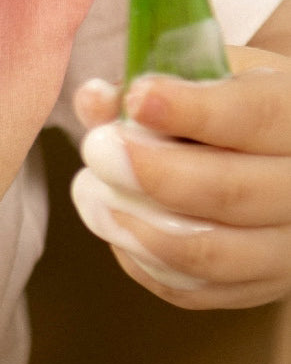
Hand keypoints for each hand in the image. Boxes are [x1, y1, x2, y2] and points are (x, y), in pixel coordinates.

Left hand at [72, 44, 290, 307]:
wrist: (271, 152)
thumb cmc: (226, 101)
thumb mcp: (203, 74)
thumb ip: (145, 82)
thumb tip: (94, 100)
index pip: (252, 117)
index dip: (191, 111)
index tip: (137, 100)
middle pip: (231, 193)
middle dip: (151, 173)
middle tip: (98, 150)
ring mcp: (287, 247)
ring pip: (211, 253)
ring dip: (137, 225)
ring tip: (93, 191)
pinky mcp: (258, 286)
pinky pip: (192, 289)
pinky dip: (142, 259)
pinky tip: (117, 223)